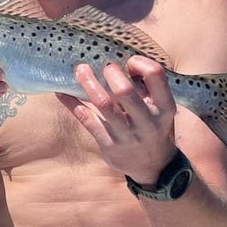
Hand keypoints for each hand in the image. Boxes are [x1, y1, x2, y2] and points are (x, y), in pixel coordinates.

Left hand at [57, 56, 178, 182]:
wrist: (153, 166)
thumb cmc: (152, 126)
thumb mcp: (159, 109)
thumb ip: (145, 88)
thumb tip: (118, 60)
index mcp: (164, 107)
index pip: (155, 75)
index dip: (139, 62)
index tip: (129, 61)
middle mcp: (147, 121)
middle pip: (124, 90)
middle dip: (110, 73)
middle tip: (103, 67)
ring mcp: (127, 135)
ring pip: (103, 104)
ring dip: (88, 84)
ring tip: (80, 70)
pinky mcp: (109, 144)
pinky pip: (87, 120)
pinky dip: (72, 104)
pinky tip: (61, 93)